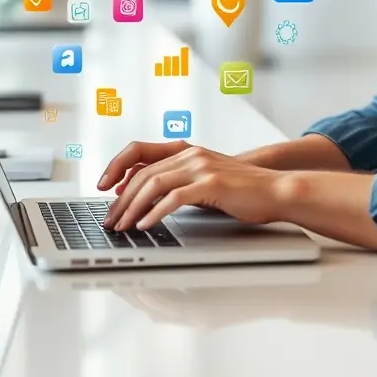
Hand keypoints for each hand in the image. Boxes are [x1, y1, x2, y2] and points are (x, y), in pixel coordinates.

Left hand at [100, 144, 282, 230]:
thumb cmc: (241, 189)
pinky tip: (147, 225)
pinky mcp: (211, 183)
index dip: (116, 165)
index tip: (102, 186)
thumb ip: (178, 181)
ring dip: (133, 208)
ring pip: (153, 183)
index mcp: (186, 151)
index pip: (139, 150)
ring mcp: (201, 167)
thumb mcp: (204, 179)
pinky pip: (174, 197)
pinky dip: (155, 212)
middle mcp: (191, 154)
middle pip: (142, 172)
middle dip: (121, 199)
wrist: (274, 189)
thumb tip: (145, 196)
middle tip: (110, 220)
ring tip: (123, 226)